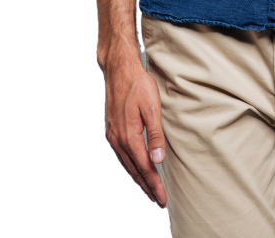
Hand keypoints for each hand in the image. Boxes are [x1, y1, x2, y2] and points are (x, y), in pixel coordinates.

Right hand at [102, 55, 167, 207]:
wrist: (119, 71)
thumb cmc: (138, 85)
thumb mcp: (152, 108)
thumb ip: (155, 135)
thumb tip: (158, 160)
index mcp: (129, 137)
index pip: (145, 168)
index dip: (154, 185)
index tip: (163, 199)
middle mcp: (118, 141)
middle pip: (135, 171)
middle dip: (147, 188)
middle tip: (159, 202)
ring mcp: (113, 137)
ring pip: (127, 166)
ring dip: (139, 181)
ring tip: (150, 192)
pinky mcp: (111, 132)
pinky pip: (122, 158)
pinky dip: (130, 169)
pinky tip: (136, 172)